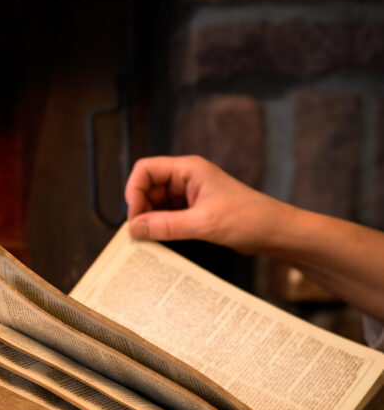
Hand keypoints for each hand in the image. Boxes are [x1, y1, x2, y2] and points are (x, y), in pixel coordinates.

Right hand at [125, 156, 293, 253]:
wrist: (275, 232)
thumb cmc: (248, 219)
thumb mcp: (203, 223)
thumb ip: (165, 225)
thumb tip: (133, 228)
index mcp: (189, 169)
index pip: (145, 170)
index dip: (134, 191)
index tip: (134, 217)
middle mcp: (186, 178)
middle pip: (147, 187)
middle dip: (139, 208)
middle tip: (140, 233)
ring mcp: (189, 194)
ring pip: (154, 203)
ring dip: (149, 219)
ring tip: (149, 239)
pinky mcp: (192, 210)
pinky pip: (166, 215)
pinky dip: (159, 227)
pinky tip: (160, 240)